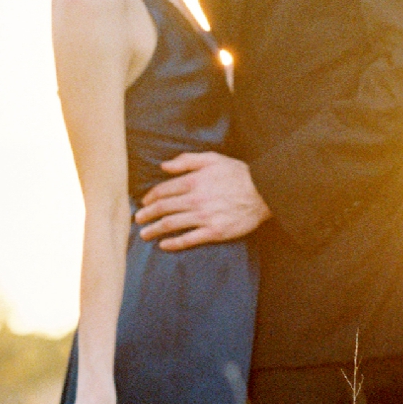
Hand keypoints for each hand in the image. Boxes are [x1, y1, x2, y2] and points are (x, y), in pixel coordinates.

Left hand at [135, 151, 270, 251]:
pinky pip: (188, 239)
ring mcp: (204, 217)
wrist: (264, 192)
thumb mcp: (212, 158)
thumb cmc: (238, 174)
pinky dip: (173, 243)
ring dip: (154, 230)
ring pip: (171, 224)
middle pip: (162, 208)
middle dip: (146, 215)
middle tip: (137, 220)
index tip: (144, 203)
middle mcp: (195, 199)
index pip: (163, 190)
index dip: (150, 197)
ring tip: (144, 234)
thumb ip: (186, 161)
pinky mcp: (214, 232)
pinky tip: (163, 245)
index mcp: (193, 181)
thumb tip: (164, 166)